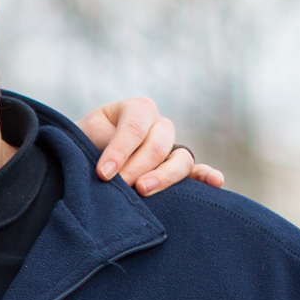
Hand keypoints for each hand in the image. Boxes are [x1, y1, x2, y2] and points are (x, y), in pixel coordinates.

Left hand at [80, 99, 224, 196]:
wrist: (85, 157)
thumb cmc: (84, 145)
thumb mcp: (85, 137)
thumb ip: (97, 146)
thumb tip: (106, 171)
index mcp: (137, 109)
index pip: (134, 128)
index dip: (119, 151)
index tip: (103, 174)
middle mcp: (159, 125)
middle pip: (158, 145)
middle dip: (136, 168)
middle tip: (120, 187)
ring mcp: (172, 147)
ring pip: (179, 159)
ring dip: (164, 176)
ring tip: (144, 190)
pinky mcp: (178, 169)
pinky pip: (196, 171)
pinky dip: (206, 176)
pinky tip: (215, 182)